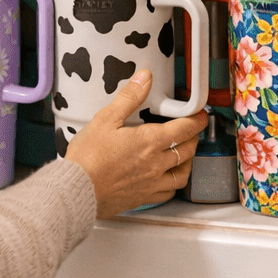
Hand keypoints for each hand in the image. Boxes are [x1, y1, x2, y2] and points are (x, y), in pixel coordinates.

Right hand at [64, 70, 207, 218]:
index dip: (196, 121)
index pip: (183, 129)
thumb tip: (145, 78)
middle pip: (187, 151)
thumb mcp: (106, 119)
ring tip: (185, 156)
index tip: (200, 116)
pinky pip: (168, 194)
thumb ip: (129, 98)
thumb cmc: (88, 157)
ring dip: (188, 163)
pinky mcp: (142, 198)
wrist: (77, 190)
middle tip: (192, 132)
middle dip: (193, 139)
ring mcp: (151, 184)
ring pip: (181, 174)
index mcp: (149, 142)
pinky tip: (167, 180)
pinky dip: (173, 185)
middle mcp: (155, 164)